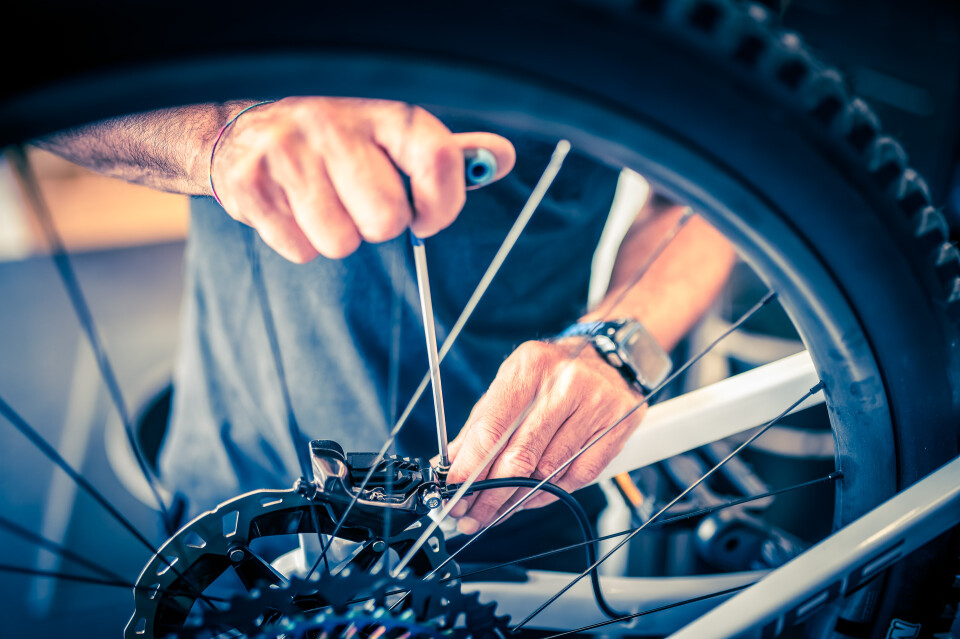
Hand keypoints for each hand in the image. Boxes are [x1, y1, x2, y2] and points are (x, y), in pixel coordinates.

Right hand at [210, 97, 515, 261]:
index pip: (438, 159)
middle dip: (378, 224)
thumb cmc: (333, 142)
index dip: (442, 205)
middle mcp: (333, 126)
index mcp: (380, 112)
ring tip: (321, 202)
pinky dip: (302, 241)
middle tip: (358, 201)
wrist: (243, 133)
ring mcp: (288, 155)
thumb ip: (443, 154)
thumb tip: (502, 159)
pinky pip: (302, 250)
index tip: (428, 216)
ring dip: (337, 235)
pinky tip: (293, 209)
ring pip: (341, 242)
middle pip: (386, 219)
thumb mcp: (388, 135)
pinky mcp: (252, 187)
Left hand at [444, 338, 646, 534]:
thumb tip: (449, 465)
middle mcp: (564, 384)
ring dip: (518, 498)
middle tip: (471, 515)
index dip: (469, 468)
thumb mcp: (511, 385)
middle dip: (490, 494)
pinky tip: (532, 496)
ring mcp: (594, 406)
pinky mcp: (616, 428)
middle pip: (520, 456)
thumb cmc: (550, 376)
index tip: (452, 493)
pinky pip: (577, 477)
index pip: (492, 429)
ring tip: (497, 509)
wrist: (610, 358)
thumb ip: (481, 425)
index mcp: (529, 367)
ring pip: (548, 472)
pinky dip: (550, 493)